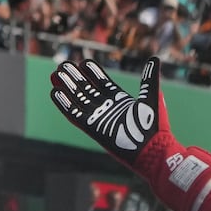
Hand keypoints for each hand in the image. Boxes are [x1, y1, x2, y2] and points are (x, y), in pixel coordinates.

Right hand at [48, 55, 210, 210]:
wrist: (153, 152)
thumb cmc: (155, 127)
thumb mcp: (152, 98)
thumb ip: (149, 78)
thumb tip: (155, 59)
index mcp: (120, 100)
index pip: (102, 82)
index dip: (92, 72)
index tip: (83, 62)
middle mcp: (107, 108)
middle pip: (87, 88)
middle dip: (75, 77)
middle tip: (63, 65)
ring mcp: (99, 117)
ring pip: (78, 99)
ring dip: (67, 87)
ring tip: (56, 74)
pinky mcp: (93, 128)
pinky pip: (74, 114)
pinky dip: (64, 104)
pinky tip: (55, 92)